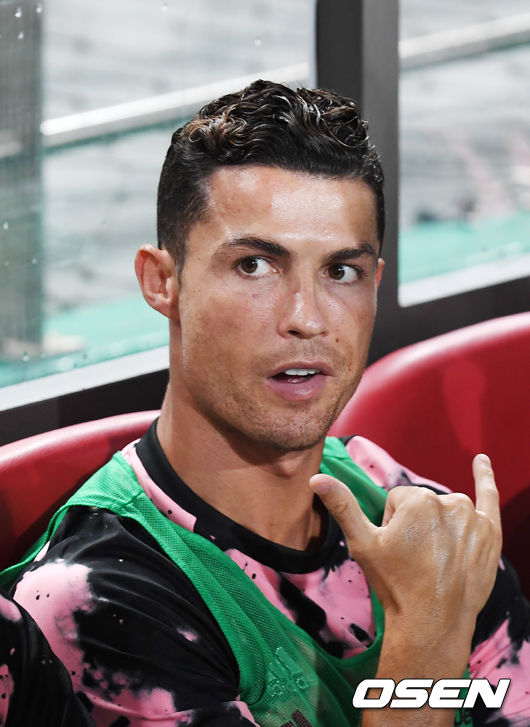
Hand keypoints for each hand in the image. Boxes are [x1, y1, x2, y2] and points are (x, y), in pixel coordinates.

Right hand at [310, 455, 501, 656]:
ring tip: (436, 560)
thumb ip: (342, 505)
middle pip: (423, 504)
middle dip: (417, 526)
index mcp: (417, 500)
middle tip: (415, 560)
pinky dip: (485, 477)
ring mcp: (474, 518)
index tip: (397, 551)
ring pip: (447, 510)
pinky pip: (489, 498)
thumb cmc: (395, 583)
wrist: (431, 623)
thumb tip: (316, 478)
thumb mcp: (363, 544)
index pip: (399, 501)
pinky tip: (481, 460)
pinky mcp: (491, 533)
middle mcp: (449, 503)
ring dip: (441, 526)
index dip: (393, 526)